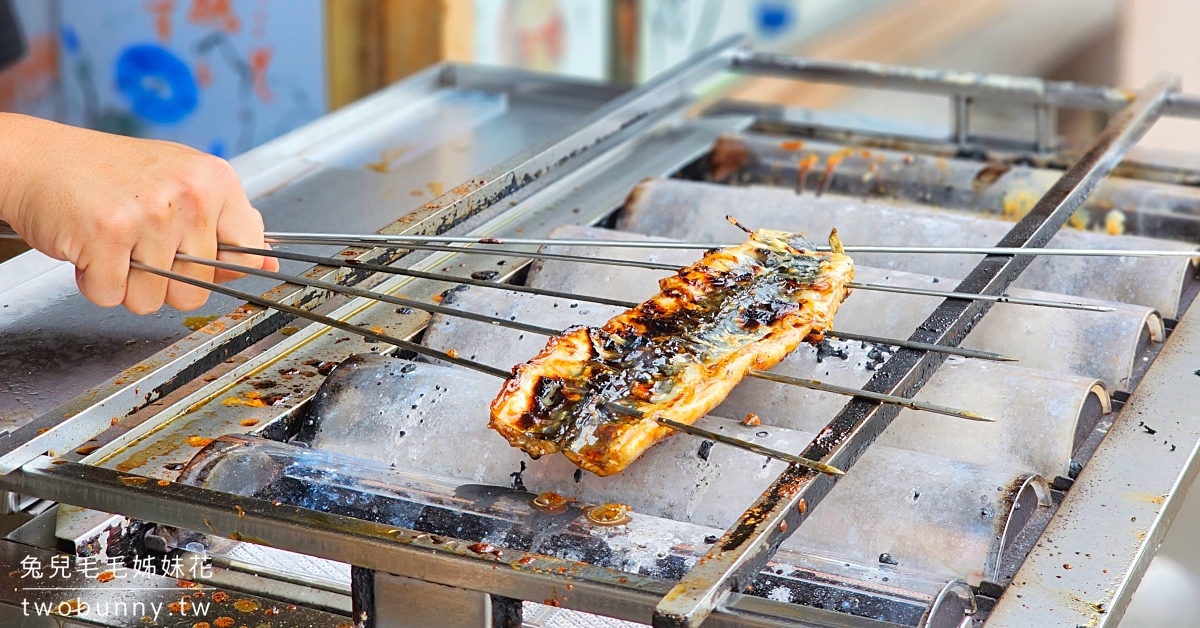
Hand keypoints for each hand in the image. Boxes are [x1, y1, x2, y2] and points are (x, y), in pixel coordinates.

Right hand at [0, 113, 278, 313]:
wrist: (38, 157)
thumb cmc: (110, 174)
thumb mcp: (181, 184)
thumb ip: (226, 224)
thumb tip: (270, 263)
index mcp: (214, 180)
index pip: (249, 251)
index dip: (221, 267)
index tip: (199, 258)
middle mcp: (189, 195)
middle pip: (198, 289)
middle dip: (164, 280)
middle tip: (138, 242)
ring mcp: (150, 215)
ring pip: (153, 300)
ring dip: (126, 284)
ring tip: (113, 243)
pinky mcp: (107, 234)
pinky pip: (111, 297)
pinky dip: (94, 283)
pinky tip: (89, 247)